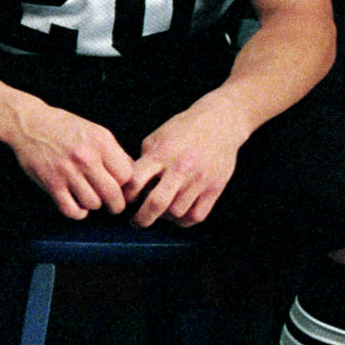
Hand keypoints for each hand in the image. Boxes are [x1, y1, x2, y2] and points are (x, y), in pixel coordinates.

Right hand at [3, 100, 134, 219]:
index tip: (120, 187)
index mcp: (101, 142)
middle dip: (116, 204)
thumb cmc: (65, 128)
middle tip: (113, 204)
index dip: (126, 184)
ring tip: (89, 197)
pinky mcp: (51, 183)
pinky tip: (77, 205)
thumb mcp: (95, 132)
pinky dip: (77, 212)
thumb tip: (132, 176)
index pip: (127, 175)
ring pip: (93, 203)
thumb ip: (114, 152)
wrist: (29, 124)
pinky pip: (71, 210)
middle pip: (113, 194)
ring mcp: (67, 171)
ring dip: (94, 204)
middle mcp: (86, 157)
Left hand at [125, 98, 249, 227]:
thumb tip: (128, 186)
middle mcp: (180, 168)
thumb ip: (143, 162)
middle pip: (156, 203)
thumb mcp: (156, 138)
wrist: (220, 123)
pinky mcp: (216, 187)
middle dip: (141, 218)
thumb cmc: (182, 130)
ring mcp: (200, 179)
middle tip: (136, 222)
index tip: (125, 199)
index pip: (135, 181)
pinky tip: (178, 214)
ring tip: (160, 212)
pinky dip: (184, 220)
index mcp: (161, 154)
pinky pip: (197, 215)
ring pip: (176, 212)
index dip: (126, 195)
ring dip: (164, 217)